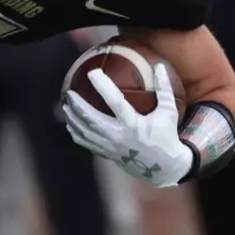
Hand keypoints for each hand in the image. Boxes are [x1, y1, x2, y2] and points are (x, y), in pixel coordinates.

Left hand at [63, 64, 191, 186]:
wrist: (164, 168)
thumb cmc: (166, 137)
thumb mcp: (169, 112)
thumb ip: (164, 89)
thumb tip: (159, 66)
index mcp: (133, 125)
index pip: (115, 102)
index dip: (103, 86)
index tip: (92, 72)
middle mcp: (119, 136)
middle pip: (91, 119)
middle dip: (78, 106)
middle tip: (69, 93)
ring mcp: (111, 148)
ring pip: (85, 133)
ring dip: (73, 119)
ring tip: (66, 106)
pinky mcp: (108, 155)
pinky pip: (87, 144)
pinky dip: (77, 134)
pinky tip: (71, 125)